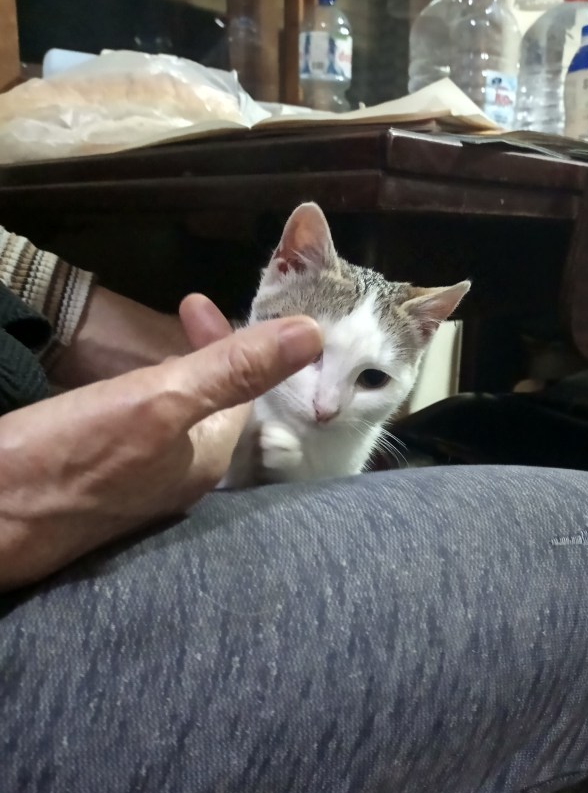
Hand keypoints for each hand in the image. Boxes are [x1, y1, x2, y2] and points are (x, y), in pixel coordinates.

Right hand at [0, 295, 321, 591]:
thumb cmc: (70, 458)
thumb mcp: (158, 403)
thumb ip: (233, 370)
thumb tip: (312, 335)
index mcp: (211, 459)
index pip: (245, 389)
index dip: (231, 341)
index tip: (192, 302)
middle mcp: (185, 479)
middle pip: (214, 405)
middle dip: (206, 355)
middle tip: (185, 311)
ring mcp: (143, 489)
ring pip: (177, 421)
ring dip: (174, 377)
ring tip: (158, 346)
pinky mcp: (103, 489)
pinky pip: (140, 437)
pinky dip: (140, 403)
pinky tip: (116, 395)